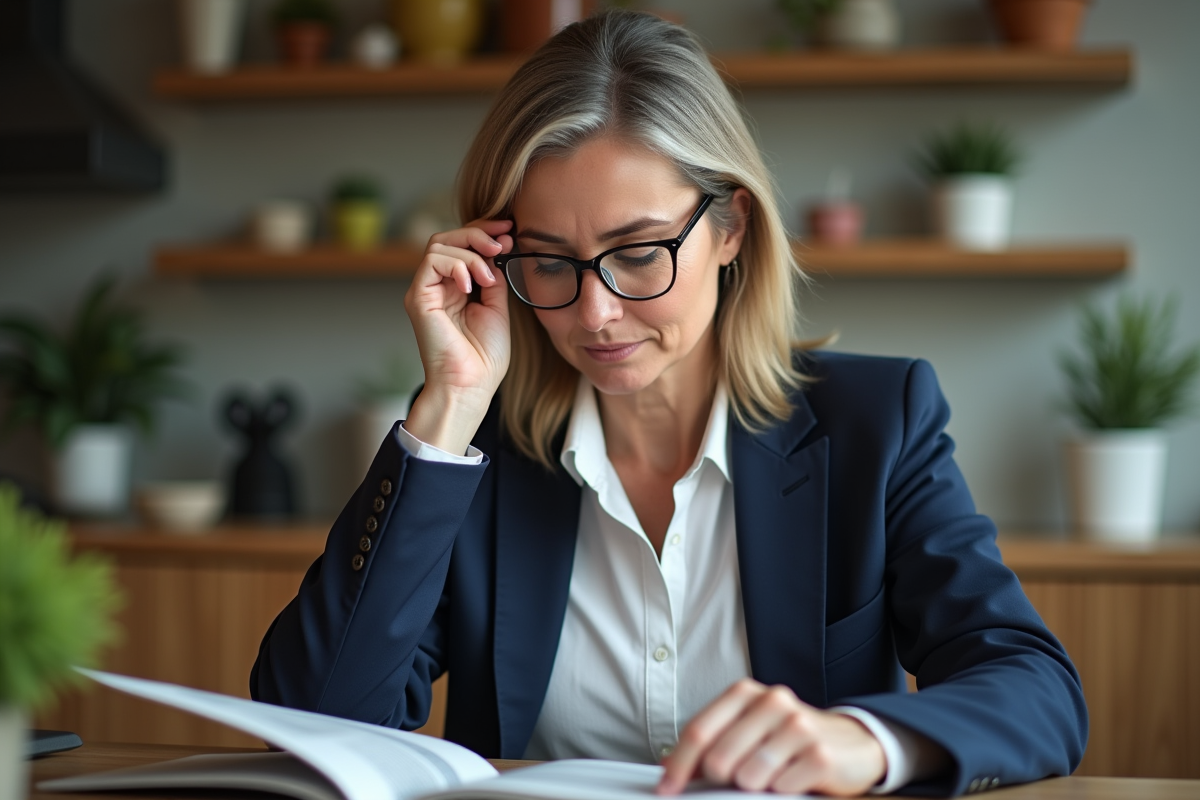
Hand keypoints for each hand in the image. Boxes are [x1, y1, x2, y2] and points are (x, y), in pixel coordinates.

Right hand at [403, 219, 512, 454]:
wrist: (470, 385)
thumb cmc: (484, 357)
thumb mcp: (497, 307)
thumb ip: (494, 276)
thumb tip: (499, 246)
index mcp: (455, 288)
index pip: (463, 246)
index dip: (485, 232)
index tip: (509, 229)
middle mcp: (437, 286)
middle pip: (448, 238)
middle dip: (478, 234)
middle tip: (502, 243)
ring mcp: (425, 290)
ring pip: (439, 244)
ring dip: (471, 253)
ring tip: (488, 277)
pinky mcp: (418, 297)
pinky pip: (432, 261)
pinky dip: (457, 265)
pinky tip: (472, 285)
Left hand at [657, 679, 885, 796]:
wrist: (852, 743)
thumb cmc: (789, 740)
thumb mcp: (749, 731)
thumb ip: (711, 744)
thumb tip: (670, 771)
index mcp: (746, 693)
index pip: (699, 731)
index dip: (678, 765)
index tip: (666, 789)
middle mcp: (772, 701)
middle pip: (719, 759)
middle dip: (721, 781)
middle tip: (739, 781)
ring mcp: (798, 726)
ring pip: (747, 777)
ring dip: (755, 787)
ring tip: (771, 778)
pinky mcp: (820, 755)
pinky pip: (780, 789)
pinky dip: (782, 793)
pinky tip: (794, 780)